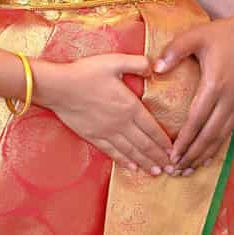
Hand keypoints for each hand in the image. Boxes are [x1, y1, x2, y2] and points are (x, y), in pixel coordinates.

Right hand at [33, 54, 171, 175]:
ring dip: (146, 163)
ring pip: (131, 152)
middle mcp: (121, 123)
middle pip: (145, 144)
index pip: (152, 128)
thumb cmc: (86, 73)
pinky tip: (133, 168)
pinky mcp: (93, 136)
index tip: (174, 151)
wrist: (59, 87)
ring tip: (157, 172)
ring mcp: (107, 132)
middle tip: (172, 169)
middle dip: (160, 158)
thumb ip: (137, 63)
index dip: (164, 141)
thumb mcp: (115, 61)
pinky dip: (125, 161)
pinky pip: (113, 153)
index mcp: (130, 106)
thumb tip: (153, 68)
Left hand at [153, 9, 233, 172]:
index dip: (184, 140)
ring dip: (204, 155)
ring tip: (189, 170)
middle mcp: (228, 100)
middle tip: (176, 170)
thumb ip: (174, 50)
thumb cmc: (224, 34)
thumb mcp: (196, 36)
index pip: (197, 120)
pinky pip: (230, 132)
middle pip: (209, 135)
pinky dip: (218, 147)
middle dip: (192, 155)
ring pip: (220, 137)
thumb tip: (155, 69)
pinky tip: (208, 157)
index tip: (171, 155)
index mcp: (214, 85)